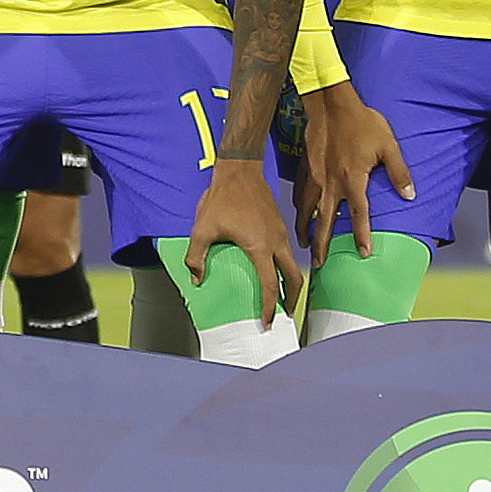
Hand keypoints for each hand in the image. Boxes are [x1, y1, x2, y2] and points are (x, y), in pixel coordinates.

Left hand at [185, 164, 303, 330]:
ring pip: (294, 264)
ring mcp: (281, 232)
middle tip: (284, 313)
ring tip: (282, 296)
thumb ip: (196, 256)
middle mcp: (276, 242)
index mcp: (260, 247)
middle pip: (294, 278)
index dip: (269, 307)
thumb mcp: (203, 228)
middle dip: (292, 298)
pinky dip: (286, 266)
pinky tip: (274, 268)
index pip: (270, 285)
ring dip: (291, 282)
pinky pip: (288, 251)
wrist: (240, 169)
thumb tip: (196, 280)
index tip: (267, 322)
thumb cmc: (222, 197)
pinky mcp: (280, 225)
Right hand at [295, 77, 409, 260]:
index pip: (360, 214)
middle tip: (318, 265)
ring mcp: (315, 176)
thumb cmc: (363, 122)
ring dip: (306, 229)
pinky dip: (299, 207)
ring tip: (304, 245)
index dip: (362, 235)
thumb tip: (411, 195)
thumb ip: (399, 172)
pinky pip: (300, 193)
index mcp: (353, 179)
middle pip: (325, 221)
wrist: (331, 102)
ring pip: (307, 209)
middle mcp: (331, 183)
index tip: (363, 254)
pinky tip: (299, 214)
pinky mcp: (305, 167)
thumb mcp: (388, 145)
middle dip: (322, 245)